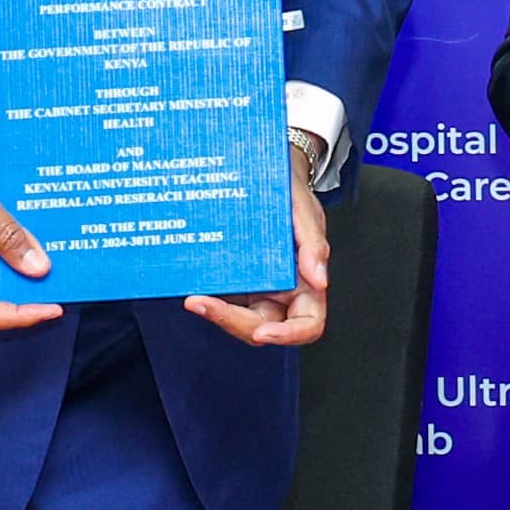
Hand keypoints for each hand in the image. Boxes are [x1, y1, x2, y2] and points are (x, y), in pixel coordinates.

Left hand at [187, 156, 331, 348]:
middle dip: (232, 322)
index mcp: (306, 284)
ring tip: (194, 298)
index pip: (306, 325)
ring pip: (237, 317)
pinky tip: (190, 286)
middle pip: (261, 326)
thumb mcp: (306, 213)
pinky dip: (207, 295)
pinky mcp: (234, 277)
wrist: (267, 173)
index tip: (263, 332)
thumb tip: (319, 280)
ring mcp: (256, 286)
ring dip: (215, 313)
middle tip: (204, 305)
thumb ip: (315, 246)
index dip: (287, 335)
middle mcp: (281, 291)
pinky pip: (222, 296)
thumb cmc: (293, 195)